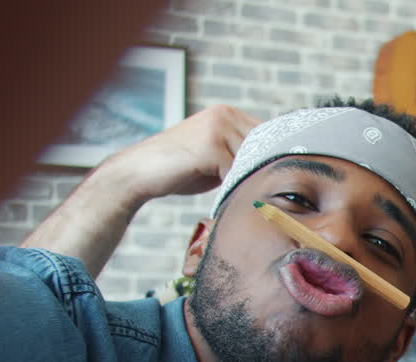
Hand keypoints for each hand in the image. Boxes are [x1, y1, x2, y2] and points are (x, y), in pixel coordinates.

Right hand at [106, 104, 258, 202]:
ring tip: (235, 192)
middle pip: (264, 148)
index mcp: (227, 113)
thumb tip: (275, 167)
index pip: (267, 135)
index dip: (272, 158)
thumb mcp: (216, 156)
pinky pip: (235, 173)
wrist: (139, 172)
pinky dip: (232, 187)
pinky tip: (222, 194)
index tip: (273, 178)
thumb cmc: (179, 168)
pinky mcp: (211, 146)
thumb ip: (239, 155)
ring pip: (251, 161)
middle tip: (257, 191)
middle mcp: (225, 115)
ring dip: (246, 180)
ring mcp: (218, 128)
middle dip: (262, 171)